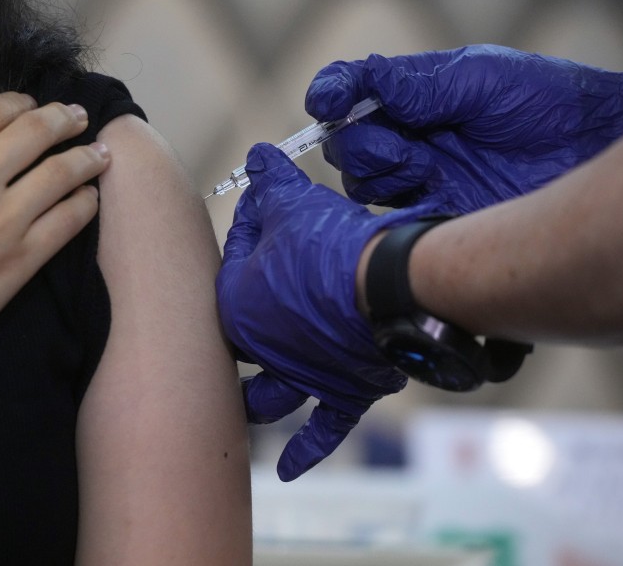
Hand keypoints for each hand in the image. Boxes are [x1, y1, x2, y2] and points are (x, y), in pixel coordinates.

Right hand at [0, 93, 109, 367]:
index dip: (18, 102)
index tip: (33, 103)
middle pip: (35, 132)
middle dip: (63, 119)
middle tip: (80, 116)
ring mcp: (3, 219)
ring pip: (60, 173)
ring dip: (86, 157)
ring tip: (101, 152)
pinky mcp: (21, 260)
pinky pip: (67, 223)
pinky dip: (85, 205)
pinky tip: (92, 198)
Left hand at [216, 144, 429, 479]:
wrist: (387, 285)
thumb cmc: (333, 244)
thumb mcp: (296, 203)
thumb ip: (273, 182)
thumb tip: (258, 154)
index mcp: (236, 303)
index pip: (235, 262)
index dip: (249, 232)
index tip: (262, 215)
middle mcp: (262, 346)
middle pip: (248, 333)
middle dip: (248, 320)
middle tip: (254, 302)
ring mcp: (300, 374)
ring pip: (270, 393)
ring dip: (259, 397)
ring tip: (246, 402)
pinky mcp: (340, 393)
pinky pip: (319, 431)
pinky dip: (303, 451)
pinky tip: (287, 470)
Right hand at [306, 44, 622, 212]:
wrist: (592, 152)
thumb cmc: (547, 103)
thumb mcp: (481, 80)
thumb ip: (419, 85)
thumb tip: (362, 82)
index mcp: (416, 94)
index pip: (354, 88)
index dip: (331, 93)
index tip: (324, 103)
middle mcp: (410, 135)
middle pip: (347, 142)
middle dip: (359, 143)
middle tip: (401, 147)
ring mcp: (420, 176)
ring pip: (360, 181)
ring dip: (379, 174)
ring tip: (424, 170)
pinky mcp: (434, 213)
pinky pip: (386, 218)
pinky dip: (390, 207)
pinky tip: (425, 196)